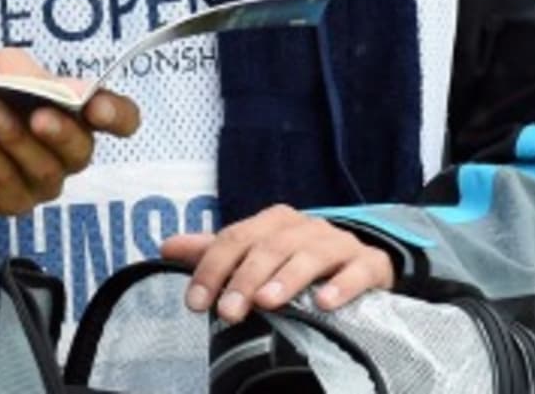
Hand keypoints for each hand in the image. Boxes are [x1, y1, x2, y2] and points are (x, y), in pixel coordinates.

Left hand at [0, 50, 138, 214]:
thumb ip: (32, 75)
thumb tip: (77, 93)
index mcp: (71, 111)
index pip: (117, 119)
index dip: (117, 115)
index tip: (97, 107)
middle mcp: (62, 151)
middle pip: (82, 150)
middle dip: (60, 131)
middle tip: (37, 114)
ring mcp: (36, 181)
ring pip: (44, 169)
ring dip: (14, 136)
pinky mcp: (7, 201)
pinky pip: (6, 181)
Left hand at [162, 205, 395, 321]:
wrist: (361, 265)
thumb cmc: (297, 261)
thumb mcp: (255, 254)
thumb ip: (214, 253)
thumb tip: (164, 247)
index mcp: (273, 221)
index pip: (234, 239)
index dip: (212, 269)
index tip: (195, 302)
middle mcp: (305, 227)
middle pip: (269, 248)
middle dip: (245, 280)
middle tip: (228, 313)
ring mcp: (339, 243)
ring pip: (310, 256)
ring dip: (286, 279)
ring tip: (267, 303)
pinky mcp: (370, 263)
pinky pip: (357, 271)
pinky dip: (341, 285)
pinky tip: (325, 303)